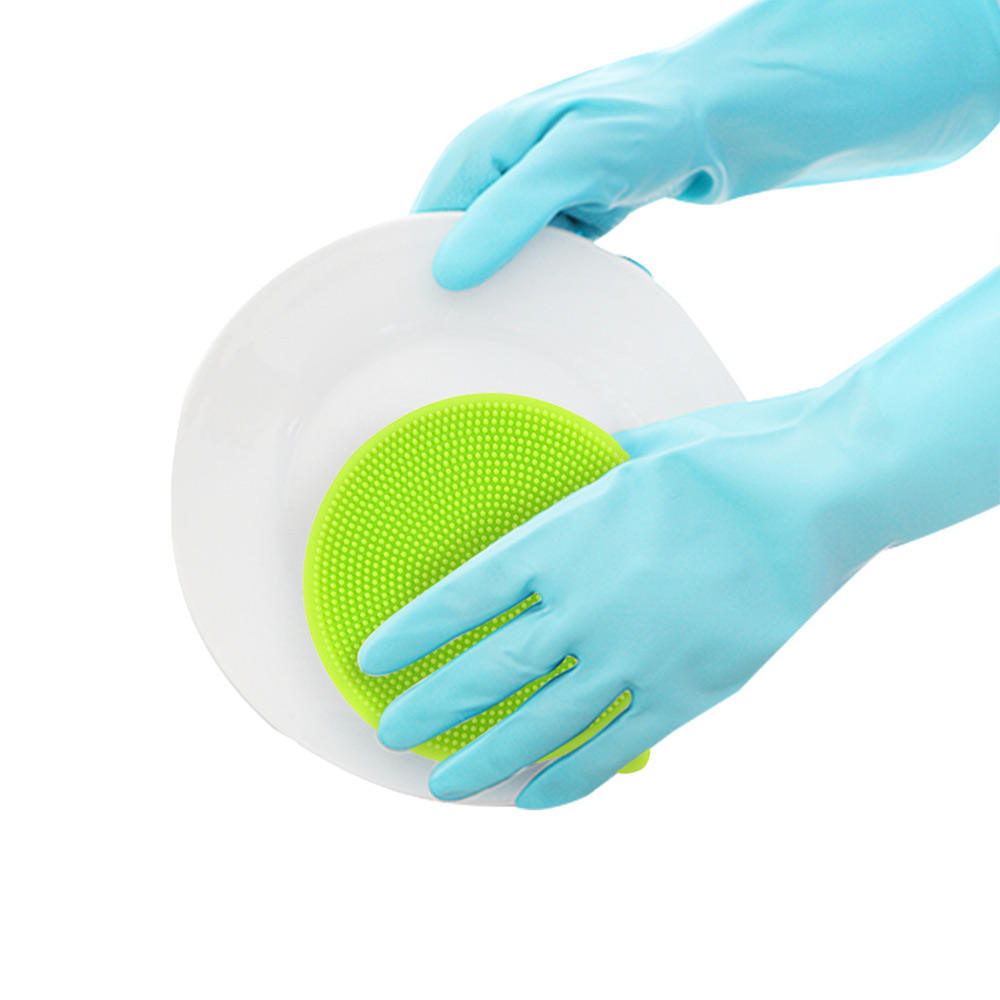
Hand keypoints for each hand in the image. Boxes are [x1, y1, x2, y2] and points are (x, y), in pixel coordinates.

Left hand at [359, 389, 877, 807]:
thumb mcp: (631, 454)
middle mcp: (585, 603)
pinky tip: (535, 799)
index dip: (413, 633)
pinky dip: (570, 778)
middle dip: (431, 706)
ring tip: (444, 785)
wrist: (810, 493)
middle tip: (391, 730)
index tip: (376, 657)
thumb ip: (582, 482)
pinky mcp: (684, 690)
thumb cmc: (724, 460)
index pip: (462, 596)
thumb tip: (557, 481)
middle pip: (487, 668)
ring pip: (540, 721)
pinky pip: (614, 747)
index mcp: (562, 537)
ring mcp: (633, 653)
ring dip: (485, 757)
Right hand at [415, 0, 999, 288]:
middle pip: (468, 247)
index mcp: (486, 146)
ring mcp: (550, 194)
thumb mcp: (574, 161)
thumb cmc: (657, 115)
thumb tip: (447, 272)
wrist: (742, 111)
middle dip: (480, 291)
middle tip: (492, 343)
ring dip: (539, 293)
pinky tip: (617, 287)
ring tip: (561, 317)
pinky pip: (567, 262)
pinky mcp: (588, 213)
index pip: (426, 221)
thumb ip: (509, 214)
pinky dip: (586, 282)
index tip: (427, 329)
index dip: (421, 272)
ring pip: (518, 261)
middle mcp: (511, 169)